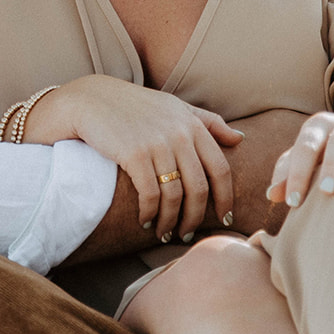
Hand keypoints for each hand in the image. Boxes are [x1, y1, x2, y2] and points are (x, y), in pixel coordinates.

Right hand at [29, 75, 241, 239]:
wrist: (93, 99)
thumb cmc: (136, 106)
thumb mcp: (174, 106)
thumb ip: (208, 121)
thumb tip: (240, 138)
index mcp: (192, 124)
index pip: (220, 168)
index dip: (225, 198)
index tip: (224, 219)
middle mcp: (179, 133)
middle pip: (199, 188)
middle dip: (194, 217)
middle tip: (187, 233)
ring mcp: (157, 143)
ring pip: (174, 196)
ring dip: (170, 221)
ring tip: (165, 232)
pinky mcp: (134, 154)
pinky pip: (150, 195)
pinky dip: (149, 214)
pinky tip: (145, 220)